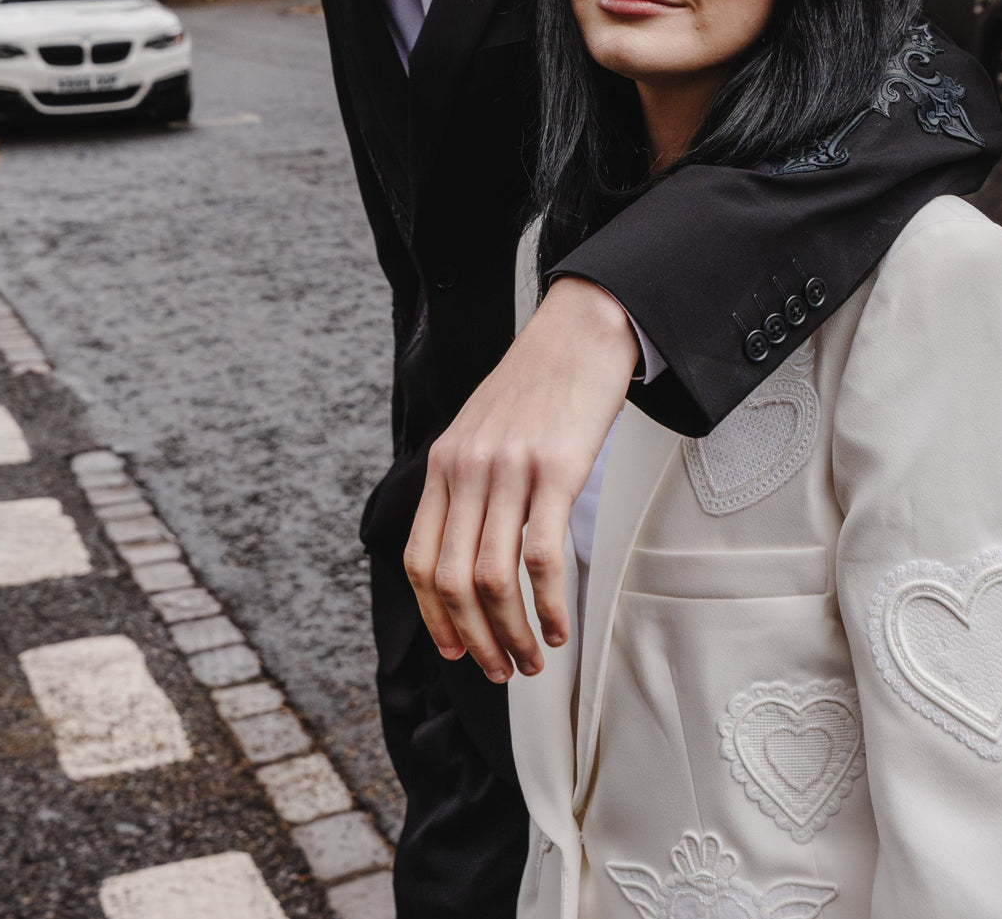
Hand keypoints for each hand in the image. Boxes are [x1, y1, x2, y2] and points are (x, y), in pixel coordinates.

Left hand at [404, 277, 638, 681]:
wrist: (580, 331)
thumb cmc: (538, 384)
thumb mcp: (482, 428)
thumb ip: (467, 480)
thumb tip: (470, 543)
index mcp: (444, 464)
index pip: (420, 559)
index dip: (434, 615)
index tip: (455, 649)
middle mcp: (467, 470)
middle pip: (453, 581)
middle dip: (474, 640)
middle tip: (499, 670)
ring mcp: (509, 470)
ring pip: (495, 578)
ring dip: (511, 633)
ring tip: (532, 659)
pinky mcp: (555, 470)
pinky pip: (542, 555)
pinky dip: (548, 603)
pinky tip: (559, 624)